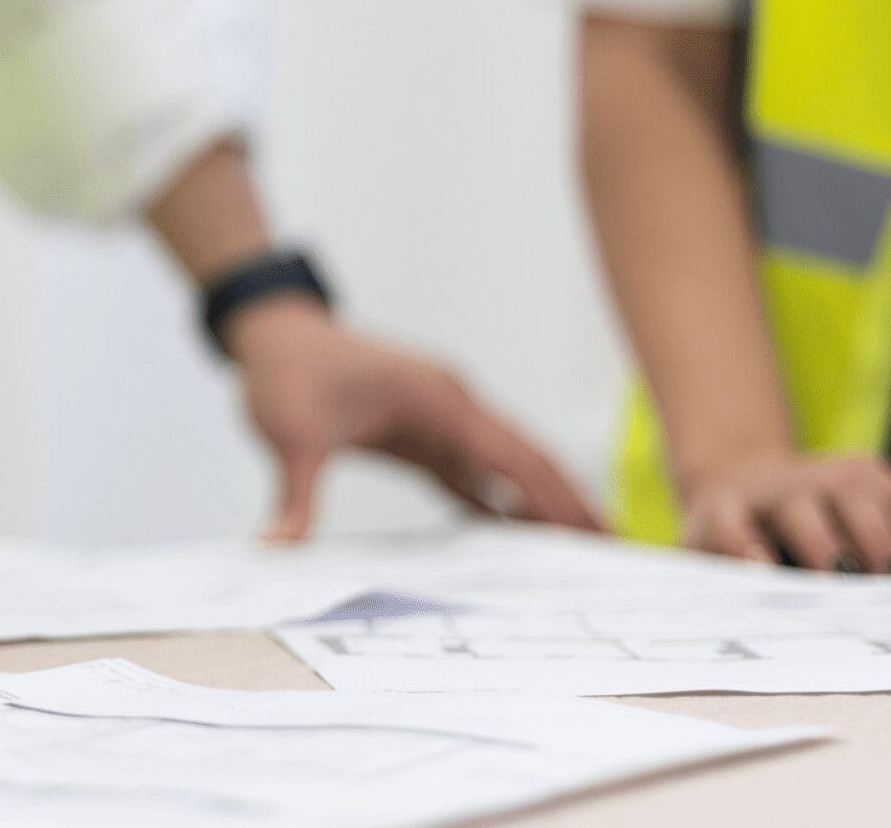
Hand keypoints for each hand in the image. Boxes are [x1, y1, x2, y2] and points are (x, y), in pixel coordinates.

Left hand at [229, 296, 600, 541]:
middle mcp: (452, 406)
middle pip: (525, 460)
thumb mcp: (289, 433)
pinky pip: (475, 476)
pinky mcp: (425, 436)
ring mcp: (442, 420)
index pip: (509, 454)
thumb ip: (295, 494)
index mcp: (436, 397)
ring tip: (585, 555)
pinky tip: (523, 541)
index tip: (593, 533)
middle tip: (616, 554)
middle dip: (569, 505)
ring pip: (507, 468)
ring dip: (542, 506)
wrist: (275, 335)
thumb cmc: (287, 371)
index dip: (553, 496)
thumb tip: (278, 548)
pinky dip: (501, 504)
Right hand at [679, 453, 890, 583]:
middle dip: (884, 543)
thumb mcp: (877, 522)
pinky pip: (731, 525)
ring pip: (800, 508)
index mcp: (864, 481)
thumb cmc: (823, 520)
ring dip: (823, 544)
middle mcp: (818, 479)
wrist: (735, 486)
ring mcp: (768, 494)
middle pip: (857, 500)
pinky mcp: (717, 512)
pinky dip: (745, 546)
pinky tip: (764, 572)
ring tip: (841, 581)